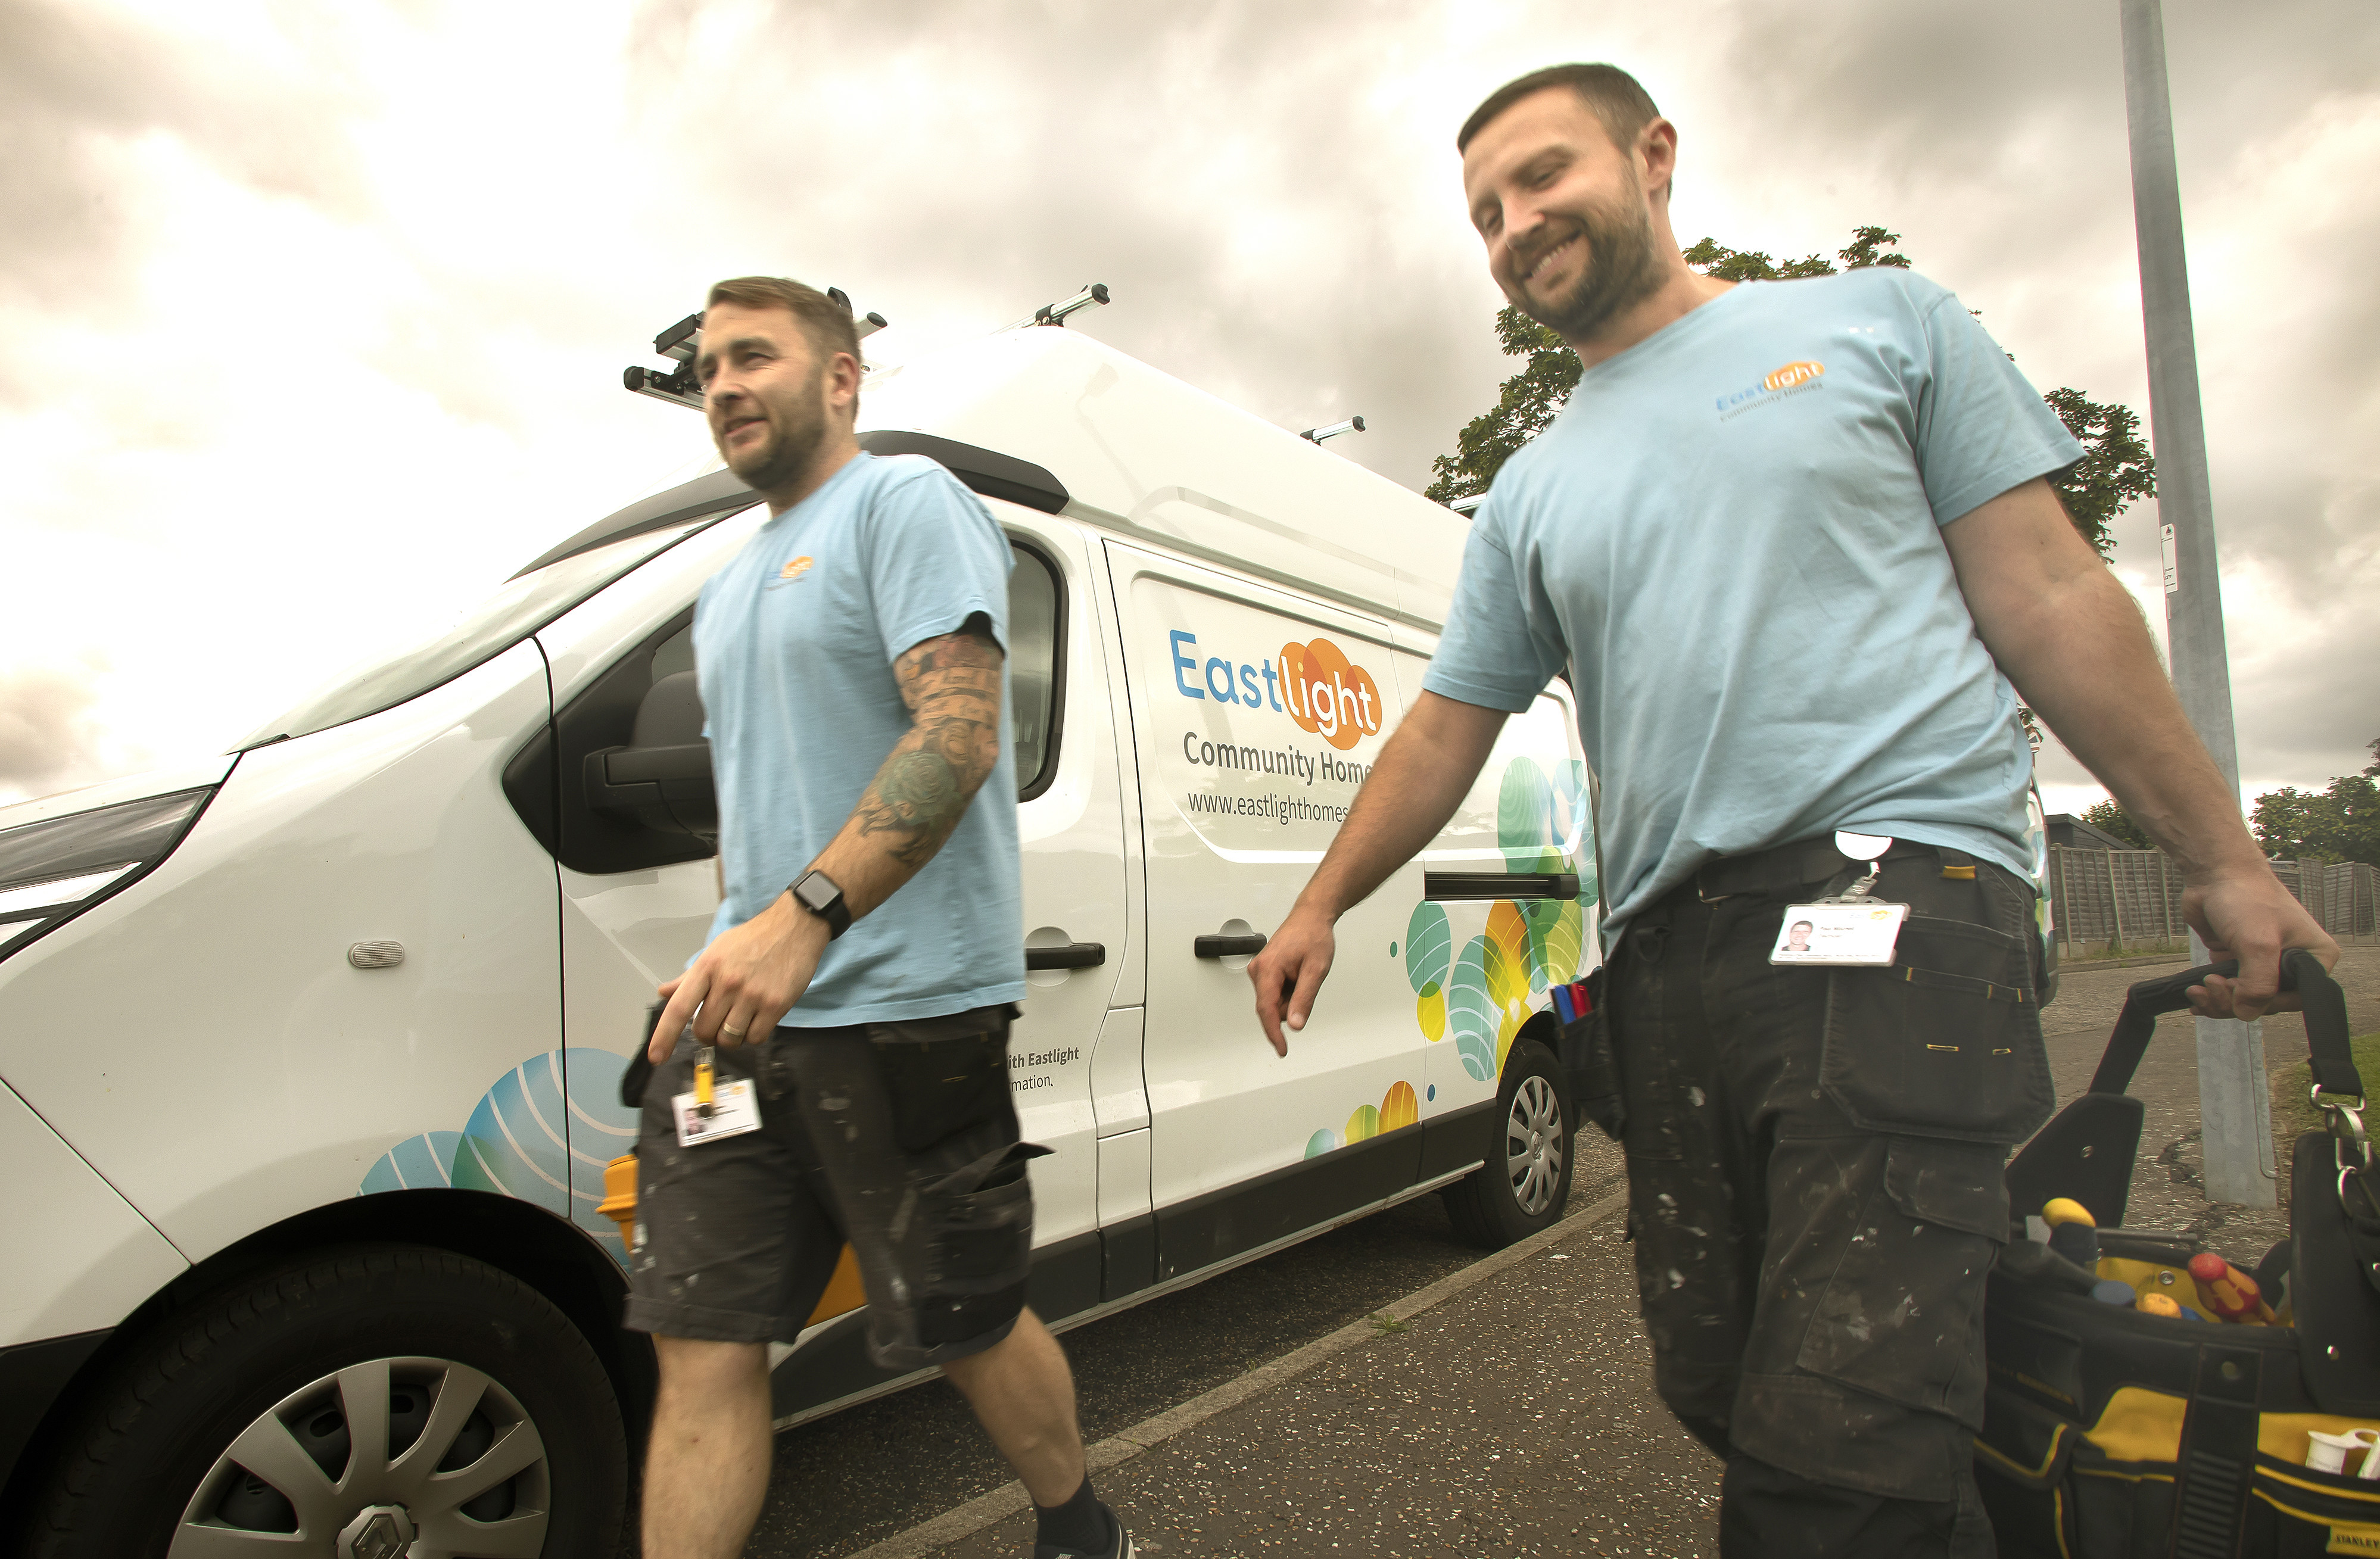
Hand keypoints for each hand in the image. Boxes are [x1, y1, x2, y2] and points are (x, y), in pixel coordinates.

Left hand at [649, 894, 827, 1061]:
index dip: (664, 1036)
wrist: (794, 927)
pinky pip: (756, 1038)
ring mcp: (751, 995)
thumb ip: (690, 977)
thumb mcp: (717, 950)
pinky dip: (753, 1035)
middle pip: (704, 1030)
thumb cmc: (752, 939)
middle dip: (708, 1033)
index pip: (679, 1008)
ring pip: (729, 1039)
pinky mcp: (775, 1005)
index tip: (657, 1057)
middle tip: (718, 1021)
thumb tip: (664, 992)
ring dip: (731, 1037)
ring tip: (740, 1019)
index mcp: (707, 967)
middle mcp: (726, 982)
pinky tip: (757, 1018)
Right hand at [1249, 903, 1337, 1056]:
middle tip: (1308, 982)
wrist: (1311, 917)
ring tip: (1304, 975)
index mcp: (1267, 969)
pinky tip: (1298, 974)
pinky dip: (1289, 990)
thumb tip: (1294, 1024)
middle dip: (1291, 1005)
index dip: (1274, 1034)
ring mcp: (1259, 970)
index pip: (1267, 1010)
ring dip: (1291, 997)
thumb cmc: (1313, 936)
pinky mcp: (1264, 971)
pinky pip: (1276, 993)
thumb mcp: (1316, 970)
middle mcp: (1258, 970)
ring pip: (1274, 1002)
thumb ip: (1304, 999)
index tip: (1282, 1050)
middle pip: (1271, 1008)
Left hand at [2182, 862, 2339, 1020]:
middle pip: (2266, 1004)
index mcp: (2314, 959)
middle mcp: (2294, 964)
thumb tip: (2248, 1013)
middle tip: (2212, 983)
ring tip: (2198, 988)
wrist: (2215, 873)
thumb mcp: (2258, 944)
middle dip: (2234, 1001)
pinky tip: (2196, 995)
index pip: (2295, 999)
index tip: (2236, 989)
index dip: (2264, 1003)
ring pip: (2244, 1001)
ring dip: (2218, 1001)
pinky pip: (2229, 991)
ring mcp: (2265, 963)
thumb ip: (2258, 984)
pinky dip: (2212, 996)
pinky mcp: (2239, 961)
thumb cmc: (2246, 899)